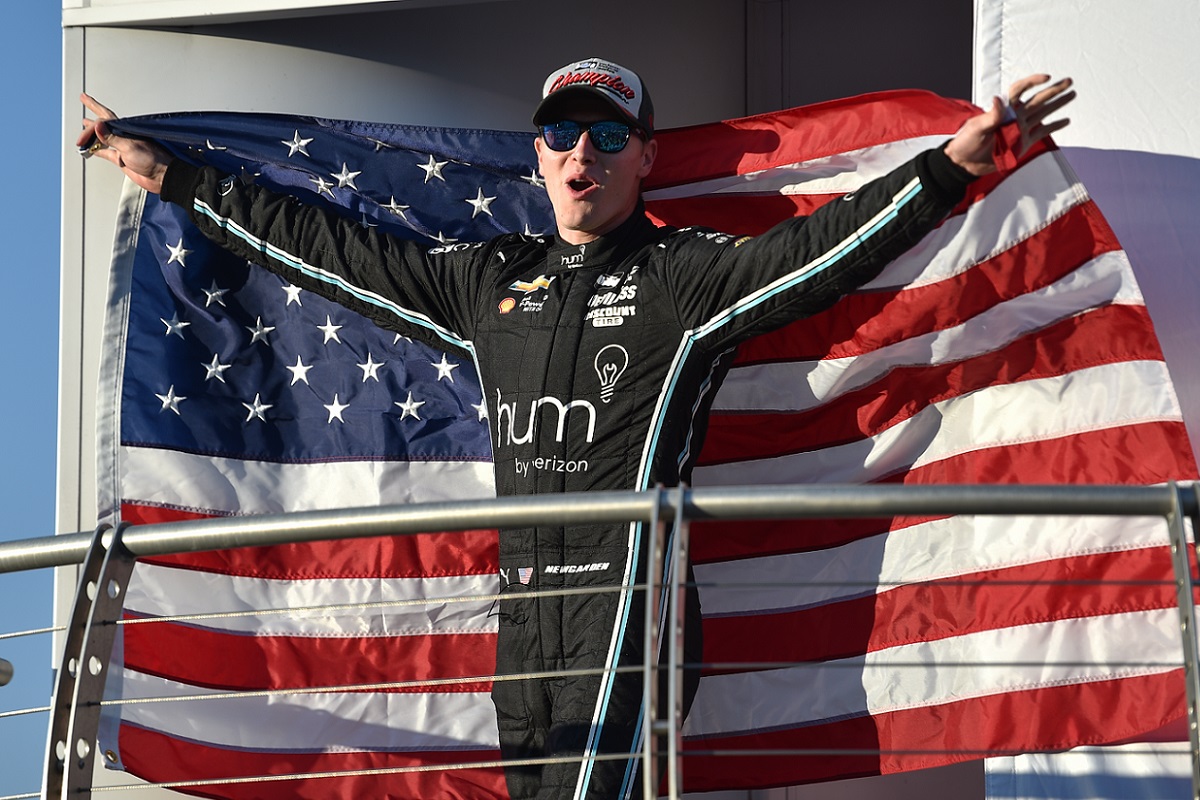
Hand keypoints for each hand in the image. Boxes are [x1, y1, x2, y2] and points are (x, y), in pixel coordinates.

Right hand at [77, 93, 172, 193]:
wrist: (162, 177)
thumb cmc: (154, 160)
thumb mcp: (131, 147)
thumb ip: (113, 138)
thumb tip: (98, 126)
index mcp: (126, 130)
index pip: (105, 118)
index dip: (92, 118)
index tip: (83, 128)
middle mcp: (124, 137)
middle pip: (103, 125)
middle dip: (92, 119)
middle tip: (83, 110)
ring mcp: (123, 148)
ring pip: (103, 139)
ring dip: (93, 136)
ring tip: (84, 132)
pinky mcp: (123, 159)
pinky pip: (107, 153)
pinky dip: (98, 151)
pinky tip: (93, 150)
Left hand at [944, 74, 1075, 175]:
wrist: (965, 164)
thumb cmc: (966, 142)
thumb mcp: (976, 127)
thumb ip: (990, 116)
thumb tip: (998, 99)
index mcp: (1003, 109)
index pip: (1020, 90)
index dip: (1032, 82)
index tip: (1046, 77)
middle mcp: (1014, 116)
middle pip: (1037, 99)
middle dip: (1053, 90)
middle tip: (1069, 81)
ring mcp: (1020, 129)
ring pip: (1043, 113)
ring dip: (1058, 104)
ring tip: (1072, 94)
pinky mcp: (1023, 143)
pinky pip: (1042, 132)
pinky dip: (1054, 126)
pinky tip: (1066, 120)